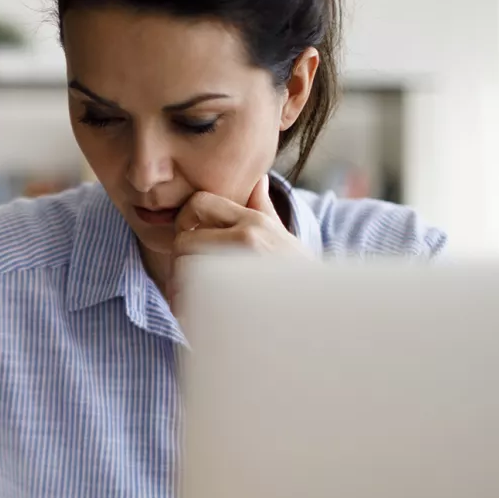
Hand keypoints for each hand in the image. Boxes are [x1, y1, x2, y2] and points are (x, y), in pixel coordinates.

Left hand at [166, 174, 310, 304]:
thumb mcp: (284, 237)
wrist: (318, 314)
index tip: (190, 238)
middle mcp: (246, 240)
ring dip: (179, 287)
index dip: (185, 219)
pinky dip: (184, 310)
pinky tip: (199, 317)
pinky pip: (187, 299)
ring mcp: (238, 271)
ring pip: (181, 271)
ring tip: (195, 300)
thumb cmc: (299, 277)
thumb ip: (264, 208)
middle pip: (182, 240)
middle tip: (187, 276)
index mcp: (255, 223)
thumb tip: (258, 180)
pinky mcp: (228, 302)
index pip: (198, 203)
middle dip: (180, 259)